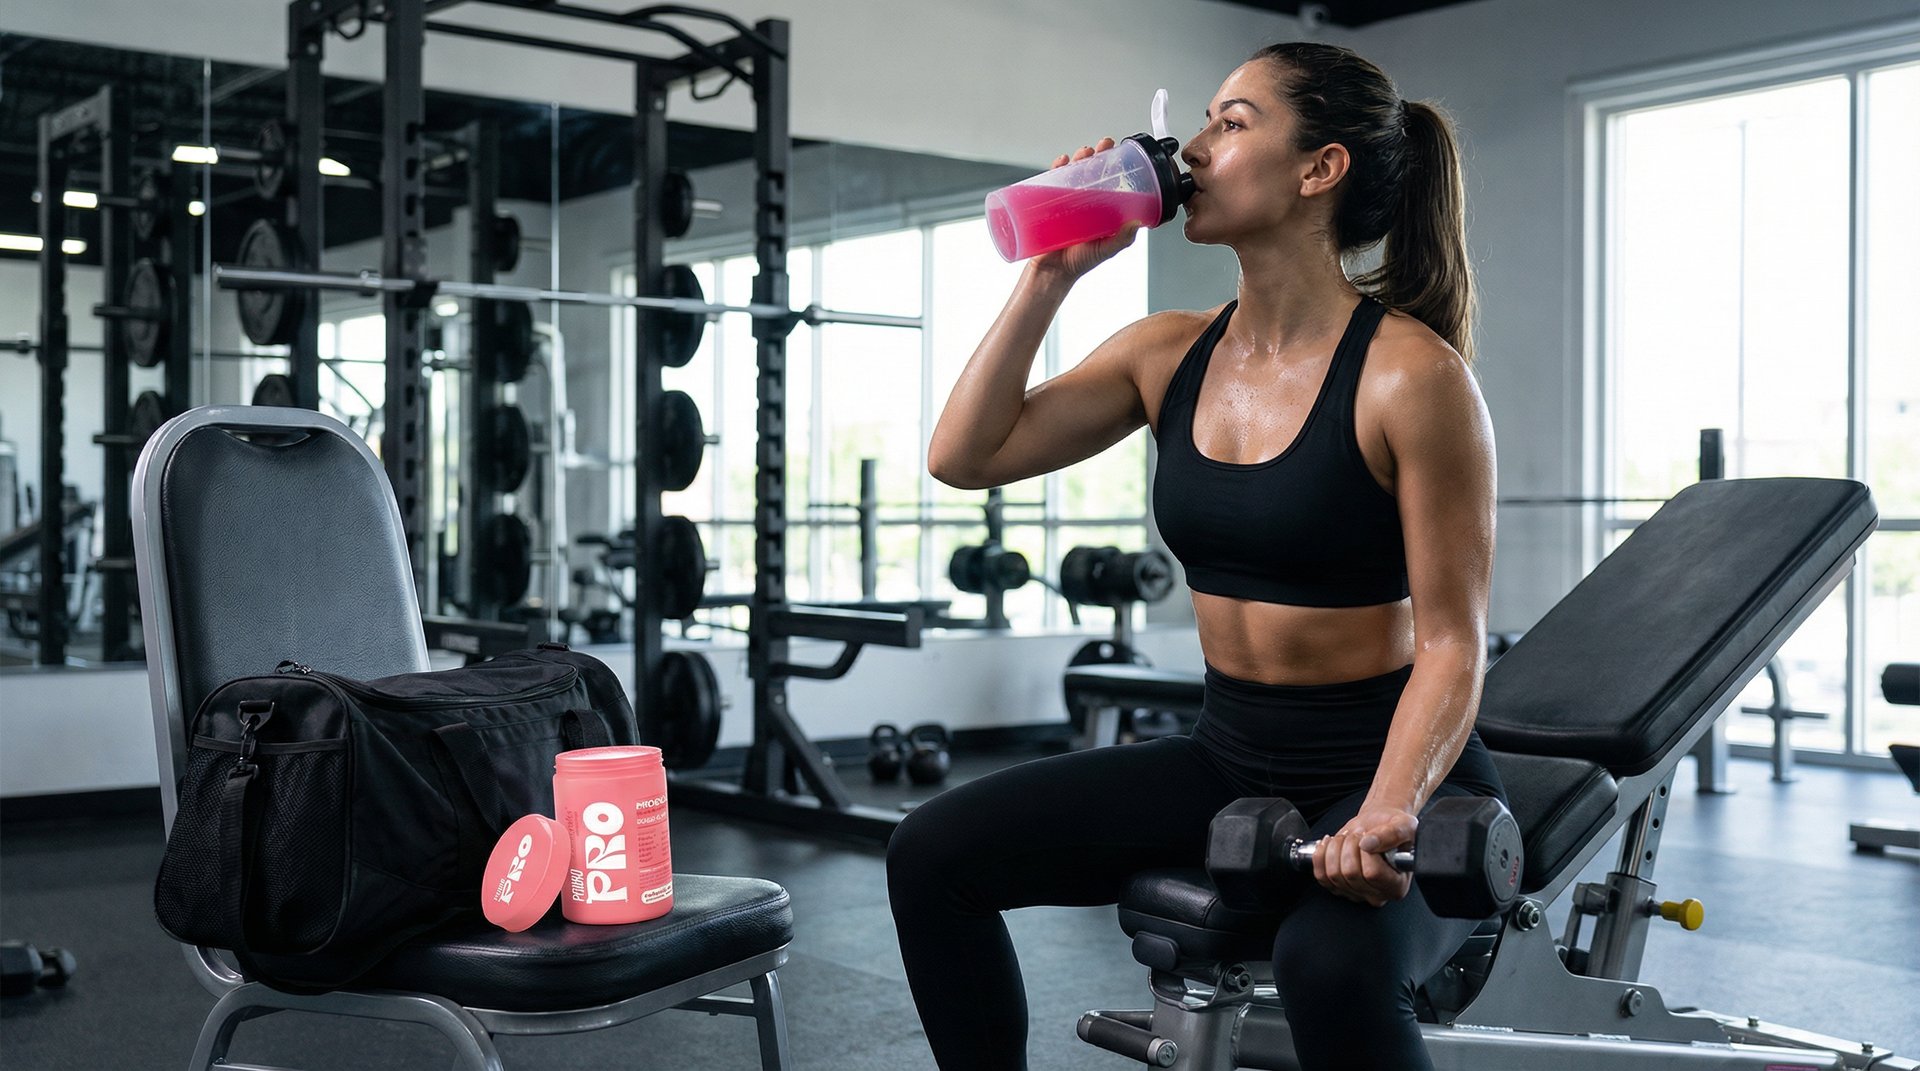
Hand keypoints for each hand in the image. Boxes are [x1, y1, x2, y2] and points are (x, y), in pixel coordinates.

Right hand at [1027, 137, 1142, 281]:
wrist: (1051, 273)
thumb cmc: (1079, 263)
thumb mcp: (1105, 250)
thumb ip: (1121, 239)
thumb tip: (1136, 224)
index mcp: (1100, 210)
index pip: (1109, 181)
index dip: (1114, 165)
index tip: (1119, 153)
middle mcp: (1084, 203)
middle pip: (1091, 172)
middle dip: (1097, 156)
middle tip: (1104, 146)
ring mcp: (1065, 203)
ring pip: (1073, 174)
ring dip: (1079, 159)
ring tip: (1084, 153)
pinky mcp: (1048, 206)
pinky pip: (1051, 183)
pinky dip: (1056, 169)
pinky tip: (1062, 162)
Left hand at [1311, 806, 1417, 907]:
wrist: (1379, 825)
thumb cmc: (1394, 827)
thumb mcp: (1404, 825)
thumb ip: (1392, 834)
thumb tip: (1368, 843)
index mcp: (1397, 884)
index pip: (1373, 873)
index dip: (1367, 851)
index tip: (1370, 837)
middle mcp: (1377, 894)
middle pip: (1350, 873)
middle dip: (1350, 844)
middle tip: (1359, 834)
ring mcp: (1356, 893)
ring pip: (1333, 874)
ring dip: (1336, 847)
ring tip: (1348, 837)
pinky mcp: (1338, 887)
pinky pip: (1321, 875)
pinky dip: (1321, 855)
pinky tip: (1331, 843)